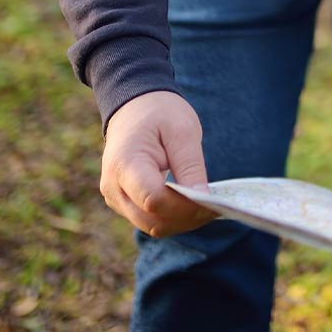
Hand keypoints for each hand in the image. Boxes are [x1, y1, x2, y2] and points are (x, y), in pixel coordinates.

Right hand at [101, 90, 214, 237]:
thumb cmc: (159, 113)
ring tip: (208, 207)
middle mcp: (113, 187)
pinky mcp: (123, 202)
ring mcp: (115, 197)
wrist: (134, 106)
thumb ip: (191, 166)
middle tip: (218, 208)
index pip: (154, 199)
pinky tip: (192, 206)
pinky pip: (149, 219)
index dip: (184, 206)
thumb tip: (203, 199)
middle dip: (186, 218)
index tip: (213, 201)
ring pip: (151, 225)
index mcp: (125, 164)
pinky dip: (172, 217)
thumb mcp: (182, 130)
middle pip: (152, 220)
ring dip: (181, 222)